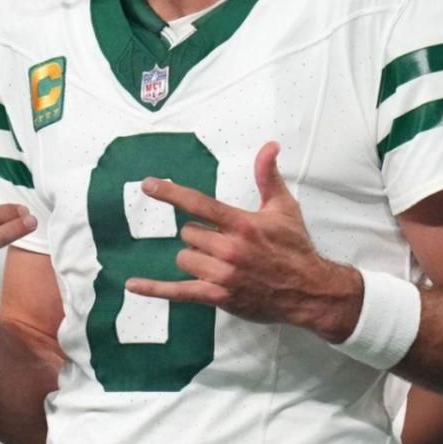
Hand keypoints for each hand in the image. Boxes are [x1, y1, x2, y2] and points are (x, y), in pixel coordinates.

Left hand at [129, 142, 362, 340]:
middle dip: (200, 235)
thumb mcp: (283, 208)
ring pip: (185, 258)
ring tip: (220, 261)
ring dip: (195, 257)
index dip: (171, 193)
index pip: (199, 204)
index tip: (149, 185)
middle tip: (224, 241)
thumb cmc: (295, 247)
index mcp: (241, 224)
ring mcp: (222, 275)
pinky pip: (179, 292)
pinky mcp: (218, 297)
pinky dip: (155, 289)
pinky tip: (133, 285)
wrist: (309, 291)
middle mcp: (229, 248)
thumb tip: (270, 145)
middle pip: (189, 234)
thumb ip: (268, 176)